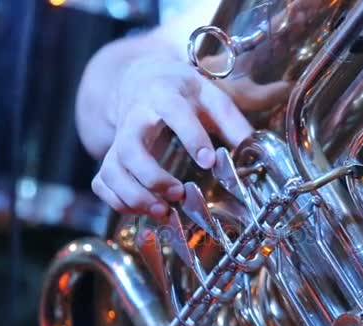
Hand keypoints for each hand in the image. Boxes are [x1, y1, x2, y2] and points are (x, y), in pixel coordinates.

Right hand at [92, 57, 254, 218]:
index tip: (208, 160)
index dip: (192, 137)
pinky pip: (102, 181)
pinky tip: (142, 209)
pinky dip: (117, 200)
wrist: (140, 78)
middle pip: (131, 147)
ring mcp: (120, 138)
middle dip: (153, 177)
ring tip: (162, 210)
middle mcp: (136, 116)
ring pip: (113, 169)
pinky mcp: (111, 154)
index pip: (175, 112)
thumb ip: (233, 116)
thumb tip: (260, 134)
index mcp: (166, 94)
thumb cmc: (182, 91)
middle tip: (178, 193)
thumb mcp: (210, 94)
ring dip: (135, 195)